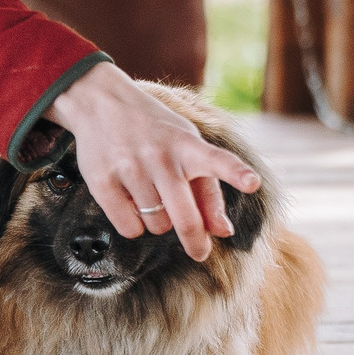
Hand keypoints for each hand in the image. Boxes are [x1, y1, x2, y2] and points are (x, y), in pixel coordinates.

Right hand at [42, 62, 259, 259]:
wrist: (100, 103)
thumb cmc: (154, 130)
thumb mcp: (185, 146)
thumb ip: (208, 190)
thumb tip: (223, 231)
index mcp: (187, 145)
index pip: (216, 160)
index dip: (236, 172)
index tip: (253, 182)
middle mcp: (160, 156)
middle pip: (185, 217)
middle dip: (195, 240)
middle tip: (199, 252)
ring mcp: (130, 168)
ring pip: (156, 226)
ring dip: (158, 222)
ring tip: (149, 197)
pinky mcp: (103, 181)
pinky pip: (129, 228)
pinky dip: (134, 225)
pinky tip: (130, 203)